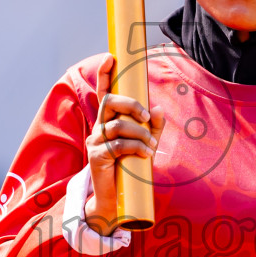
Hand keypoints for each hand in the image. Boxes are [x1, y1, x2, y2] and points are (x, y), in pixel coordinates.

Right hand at [85, 54, 165, 233]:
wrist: (116, 199)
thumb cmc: (131, 168)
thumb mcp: (146, 144)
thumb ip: (153, 127)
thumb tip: (160, 108)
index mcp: (108, 121)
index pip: (104, 93)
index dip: (105, 75)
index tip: (110, 57)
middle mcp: (99, 127)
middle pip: (110, 102)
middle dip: (132, 104)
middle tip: (147, 117)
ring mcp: (95, 141)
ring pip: (118, 124)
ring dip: (140, 133)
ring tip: (151, 146)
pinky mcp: (96, 155)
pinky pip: (118, 144)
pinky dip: (136, 147)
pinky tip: (146, 154)